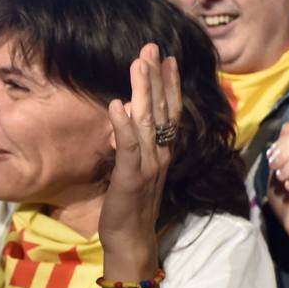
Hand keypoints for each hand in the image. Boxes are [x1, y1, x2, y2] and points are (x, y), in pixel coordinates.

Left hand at [99, 44, 176, 266]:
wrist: (132, 239)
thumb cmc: (131, 205)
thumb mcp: (135, 168)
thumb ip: (137, 141)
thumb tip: (133, 112)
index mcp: (162, 151)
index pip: (169, 112)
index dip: (168, 84)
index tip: (167, 58)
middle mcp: (160, 154)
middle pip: (162, 109)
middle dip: (157, 77)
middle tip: (153, 48)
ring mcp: (148, 165)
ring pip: (148, 122)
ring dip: (144, 91)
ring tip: (139, 63)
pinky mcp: (131, 177)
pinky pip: (128, 147)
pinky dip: (124, 125)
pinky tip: (119, 104)